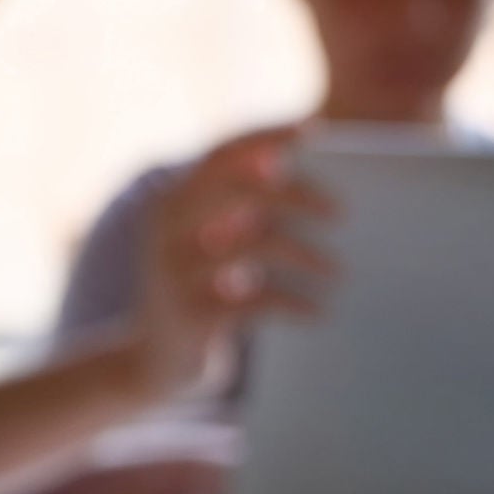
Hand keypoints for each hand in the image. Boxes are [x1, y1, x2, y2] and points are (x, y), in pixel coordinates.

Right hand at [130, 126, 336, 398]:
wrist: (153, 363)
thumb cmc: (200, 292)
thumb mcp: (209, 244)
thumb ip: (241, 208)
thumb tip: (308, 176)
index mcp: (169, 201)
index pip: (220, 154)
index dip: (266, 137)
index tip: (314, 130)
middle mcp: (164, 229)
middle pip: (241, 191)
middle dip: (297, 195)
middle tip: (341, 213)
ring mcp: (172, 272)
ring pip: (252, 244)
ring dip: (305, 255)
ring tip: (337, 271)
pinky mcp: (188, 316)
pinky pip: (256, 300)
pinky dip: (294, 303)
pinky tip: (318, 310)